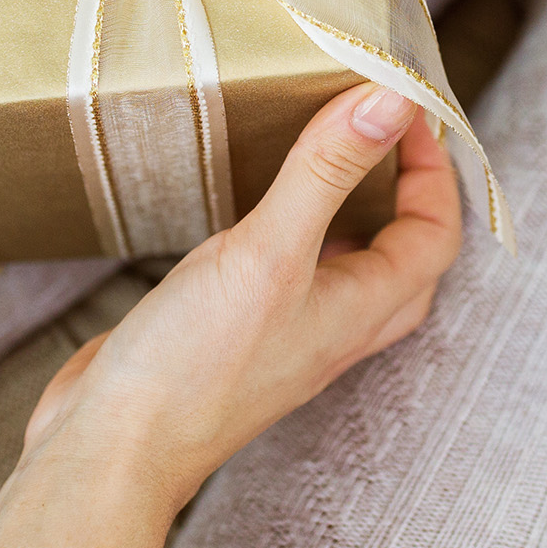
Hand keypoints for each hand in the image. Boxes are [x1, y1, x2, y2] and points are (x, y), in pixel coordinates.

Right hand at [23, 83, 460, 514]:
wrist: (112, 446)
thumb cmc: (194, 366)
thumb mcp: (268, 252)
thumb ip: (325, 172)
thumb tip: (390, 101)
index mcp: (358, 311)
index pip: (433, 236)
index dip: (434, 172)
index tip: (403, 111)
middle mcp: (329, 326)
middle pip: (400, 257)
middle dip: (404, 193)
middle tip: (378, 131)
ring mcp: (279, 333)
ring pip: (340, 267)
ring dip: (347, 213)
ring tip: (323, 155)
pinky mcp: (228, 333)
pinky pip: (280, 274)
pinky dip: (283, 232)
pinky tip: (245, 211)